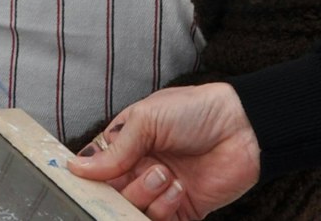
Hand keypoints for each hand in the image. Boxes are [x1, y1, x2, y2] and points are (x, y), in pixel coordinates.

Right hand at [67, 83, 260, 220]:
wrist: (243, 128)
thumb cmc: (195, 111)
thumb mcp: (147, 119)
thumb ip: (114, 150)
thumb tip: (78, 168)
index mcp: (127, 144)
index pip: (96, 167)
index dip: (90, 176)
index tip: (84, 180)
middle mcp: (140, 168)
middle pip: (112, 193)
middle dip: (123, 187)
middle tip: (145, 170)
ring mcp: (160, 190)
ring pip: (133, 209)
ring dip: (146, 195)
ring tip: (167, 175)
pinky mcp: (182, 210)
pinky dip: (163, 209)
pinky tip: (179, 189)